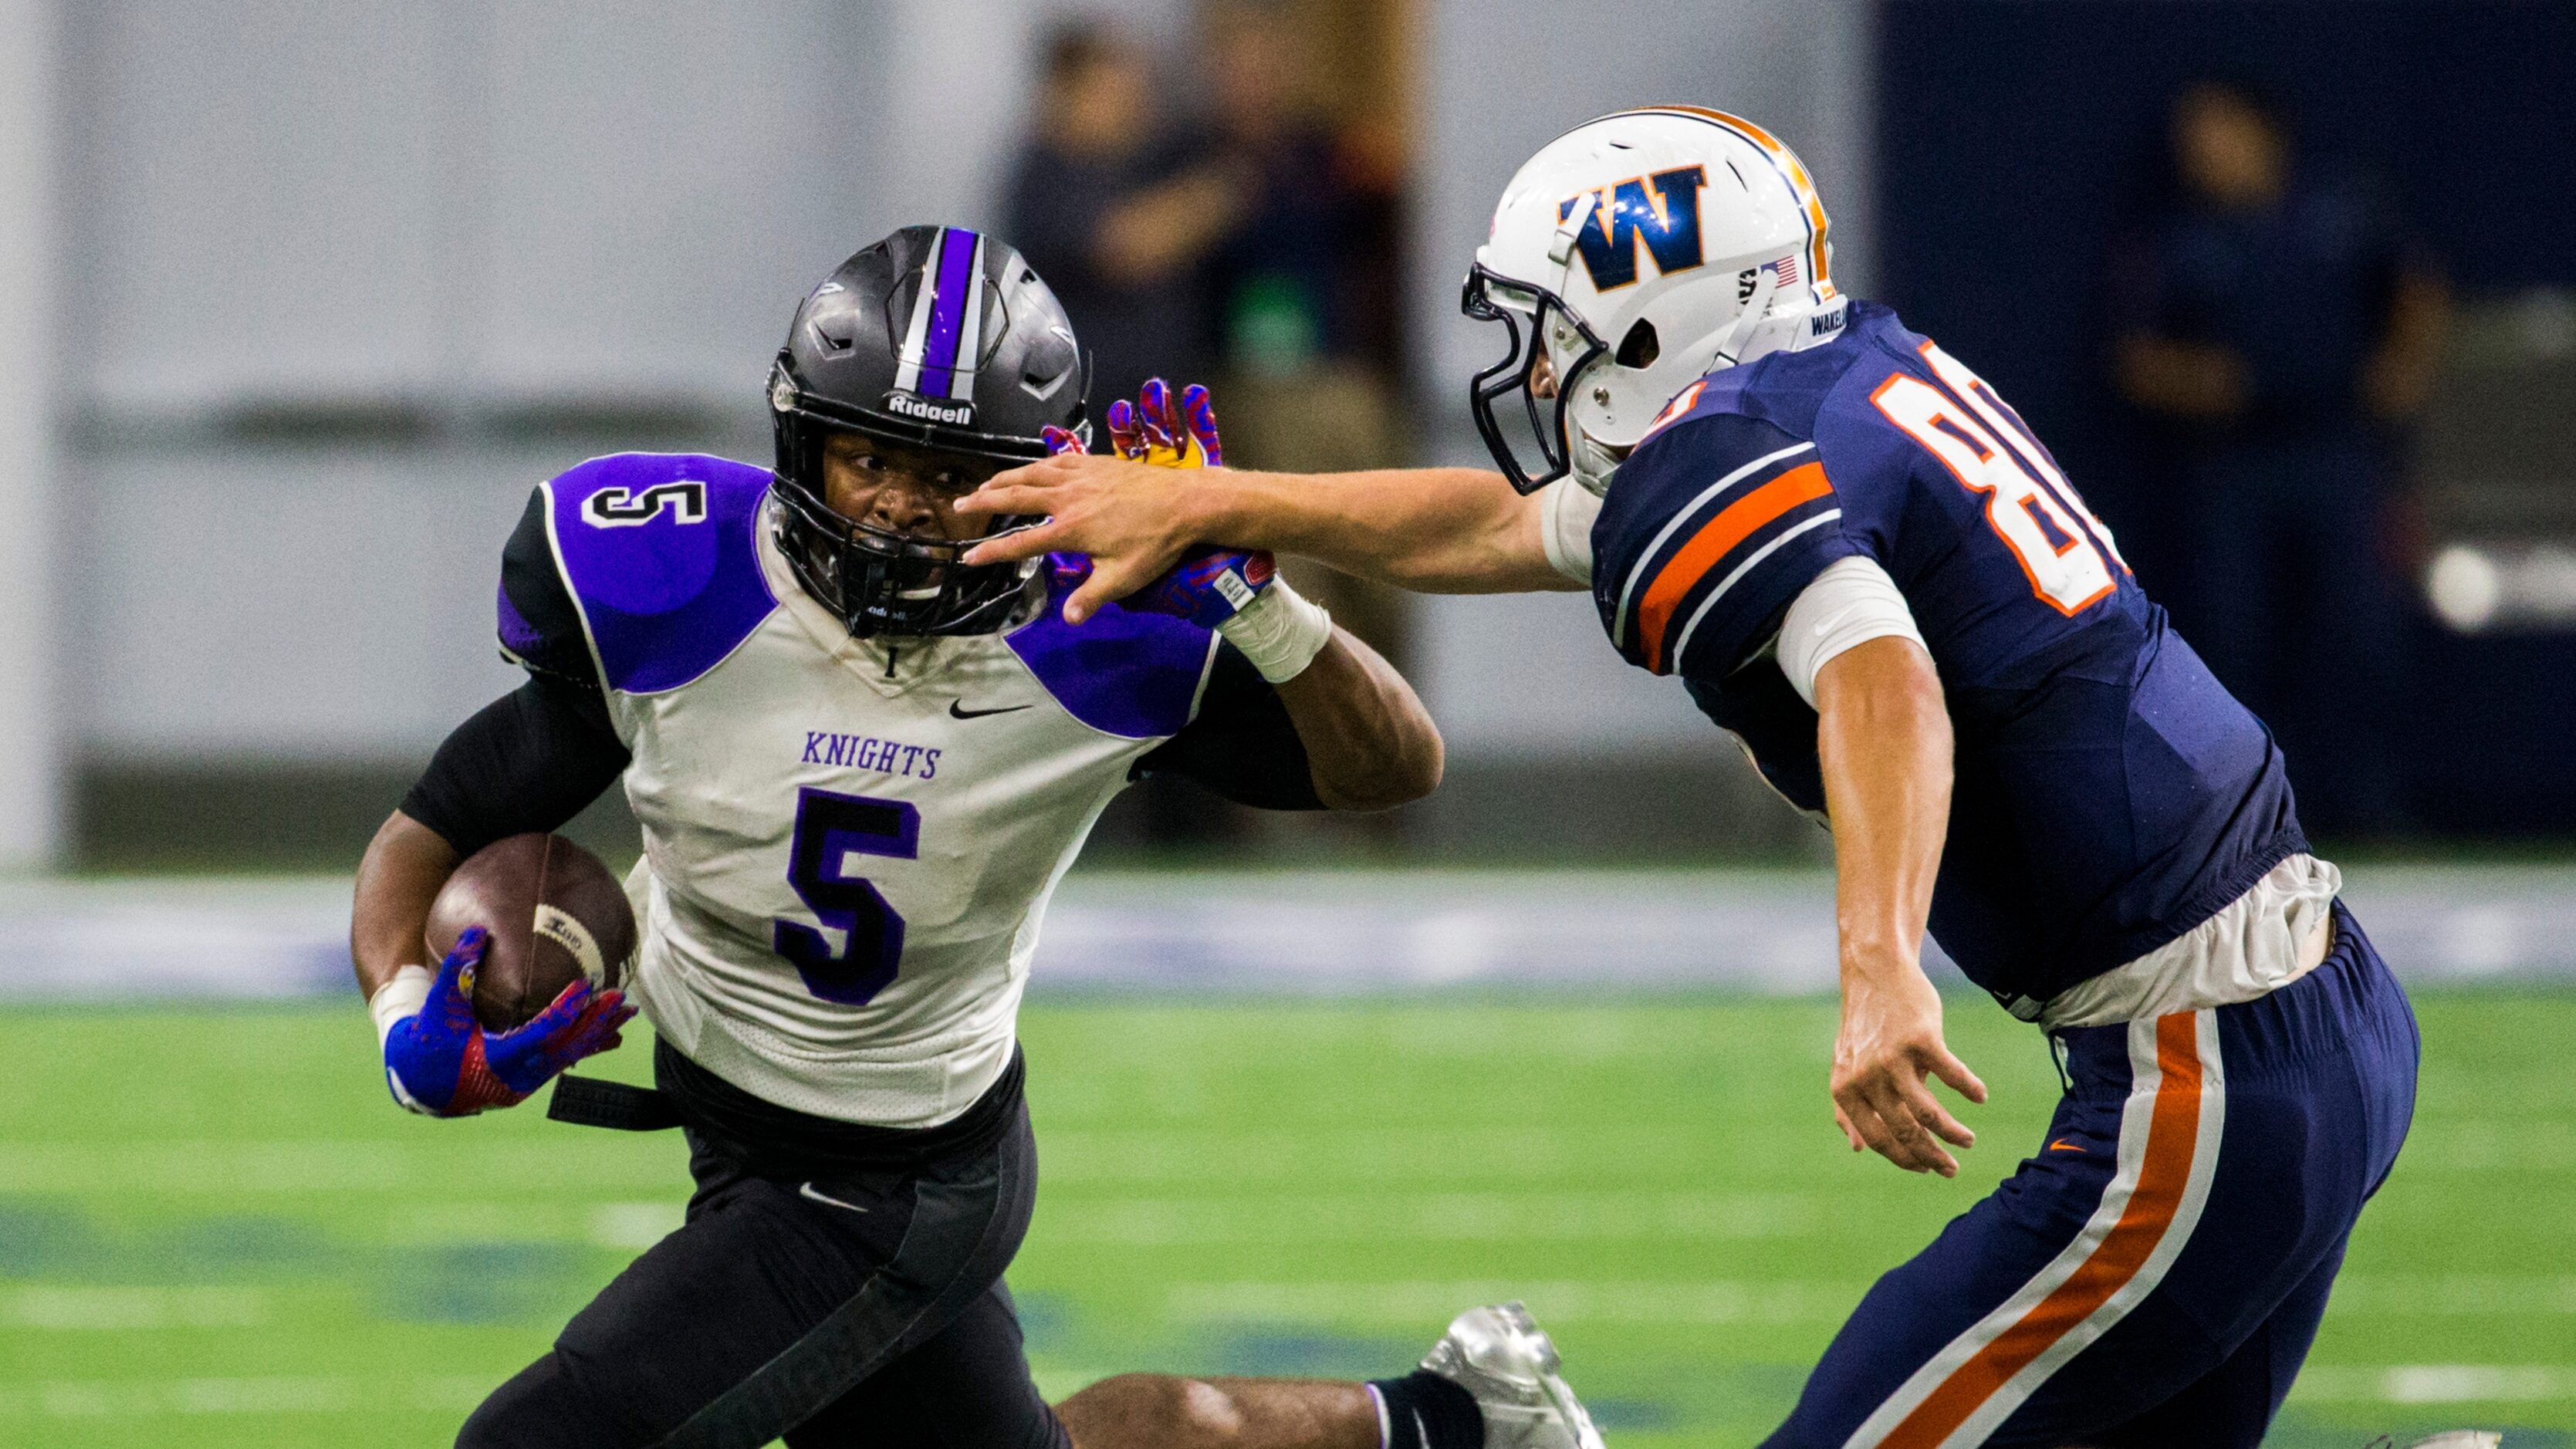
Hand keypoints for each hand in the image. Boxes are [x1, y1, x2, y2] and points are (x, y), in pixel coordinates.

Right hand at [383, 926, 635, 1116]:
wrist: (420, 1084)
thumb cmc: (428, 1042)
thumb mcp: (440, 1006)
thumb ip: (458, 970)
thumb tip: (477, 931)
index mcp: (496, 1061)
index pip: (540, 1034)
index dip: (564, 1011)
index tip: (584, 985)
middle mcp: (517, 1077)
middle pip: (567, 1048)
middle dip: (595, 1023)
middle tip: (621, 997)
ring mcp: (525, 1083)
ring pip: (570, 1056)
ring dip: (598, 1033)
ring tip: (627, 1010)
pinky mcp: (529, 1081)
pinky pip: (564, 1061)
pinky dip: (587, 1045)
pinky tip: (612, 1033)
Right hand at [963, 379, 1252, 623]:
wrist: (1186, 500)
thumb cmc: (1156, 543)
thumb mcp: (1124, 577)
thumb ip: (1092, 597)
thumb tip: (1067, 619)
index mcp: (1070, 529)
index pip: (1021, 542)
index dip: (992, 551)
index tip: (969, 557)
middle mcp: (1067, 498)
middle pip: (1015, 497)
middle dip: (983, 502)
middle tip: (960, 506)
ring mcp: (1080, 476)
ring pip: (1030, 473)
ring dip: (1003, 479)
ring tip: (984, 486)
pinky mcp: (1094, 462)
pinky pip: (1054, 460)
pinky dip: (1035, 464)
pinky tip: (1030, 467)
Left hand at [1830, 955, 1986, 1175]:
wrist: (1875, 973)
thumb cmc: (1866, 1025)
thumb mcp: (1846, 1067)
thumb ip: (1849, 1108)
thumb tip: (1856, 1148)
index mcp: (1846, 1089)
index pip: (1878, 1138)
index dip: (1904, 1159)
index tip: (1925, 1170)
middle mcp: (1865, 1078)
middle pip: (1905, 1132)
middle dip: (1932, 1157)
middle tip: (1952, 1169)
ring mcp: (1892, 1059)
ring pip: (1928, 1114)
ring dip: (1952, 1133)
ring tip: (1967, 1140)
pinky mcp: (1921, 1040)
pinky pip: (1952, 1075)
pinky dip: (1969, 1089)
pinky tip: (1979, 1096)